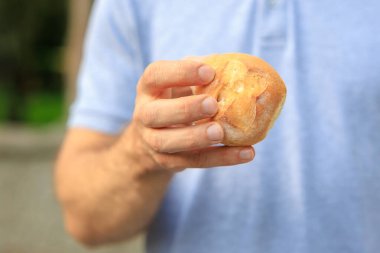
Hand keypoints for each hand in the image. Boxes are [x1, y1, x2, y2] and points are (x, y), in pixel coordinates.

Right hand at [132, 59, 254, 171]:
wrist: (150, 140)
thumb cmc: (175, 100)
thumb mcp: (181, 84)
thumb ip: (201, 74)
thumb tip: (237, 67)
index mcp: (149, 88)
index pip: (155, 75)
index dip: (180, 72)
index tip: (209, 72)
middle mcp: (144, 114)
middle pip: (155, 114)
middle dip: (185, 109)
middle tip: (213, 104)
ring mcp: (152, 141)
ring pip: (169, 142)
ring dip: (196, 138)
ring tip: (221, 133)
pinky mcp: (168, 162)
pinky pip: (193, 161)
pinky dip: (220, 158)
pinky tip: (246, 152)